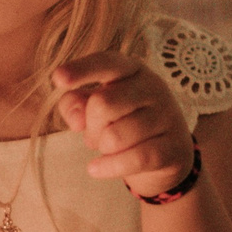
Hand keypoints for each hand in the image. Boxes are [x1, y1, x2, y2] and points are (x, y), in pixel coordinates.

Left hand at [53, 52, 194, 197]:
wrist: (168, 154)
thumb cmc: (124, 123)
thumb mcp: (97, 110)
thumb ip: (76, 105)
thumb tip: (76, 118)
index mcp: (132, 70)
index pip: (107, 62)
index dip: (82, 70)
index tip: (58, 79)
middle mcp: (153, 87)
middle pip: (102, 104)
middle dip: (90, 127)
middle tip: (95, 135)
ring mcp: (166, 116)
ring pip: (115, 136)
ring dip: (102, 148)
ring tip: (108, 148)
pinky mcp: (173, 147)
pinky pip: (133, 159)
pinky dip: (108, 167)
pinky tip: (96, 169)